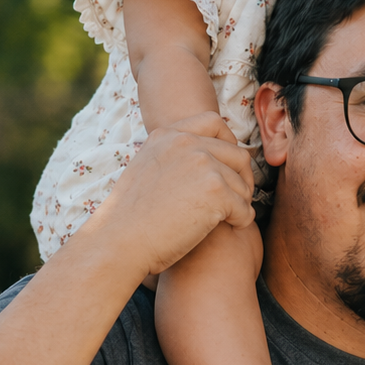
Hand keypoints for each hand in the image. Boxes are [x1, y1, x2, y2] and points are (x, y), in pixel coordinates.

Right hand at [65, 112, 255, 278]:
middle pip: (238, 155)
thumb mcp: (146, 169)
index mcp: (168, 135)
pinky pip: (244, 208)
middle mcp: (187, 143)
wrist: (119, 242)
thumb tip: (207, 160)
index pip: (214, 123)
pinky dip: (242, 221)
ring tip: (229, 219)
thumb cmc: (131, 217)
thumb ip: (174, 157)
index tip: (228, 168)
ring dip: (241, 203)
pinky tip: (230, 229)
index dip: (229, 144)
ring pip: (242, 184)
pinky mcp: (215, 191)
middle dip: (242, 179)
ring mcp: (203, 165)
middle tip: (236, 200)